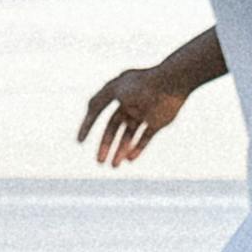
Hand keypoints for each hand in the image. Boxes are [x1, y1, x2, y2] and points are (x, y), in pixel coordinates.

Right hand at [78, 67, 197, 166]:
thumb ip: (97, 101)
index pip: (98, 110)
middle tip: (99, 162)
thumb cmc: (142, 85)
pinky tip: (129, 159)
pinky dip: (137, 149)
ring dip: (120, 150)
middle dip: (106, 145)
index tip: (80, 141)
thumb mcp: (113, 90)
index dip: (88, 125)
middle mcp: (130, 103)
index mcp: (118, 92)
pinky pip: (145, 138)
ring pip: (128, 135)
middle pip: (113, 128)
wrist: (171, 84)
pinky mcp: (158, 121)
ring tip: (114, 166)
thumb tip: (88, 111)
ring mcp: (144, 112)